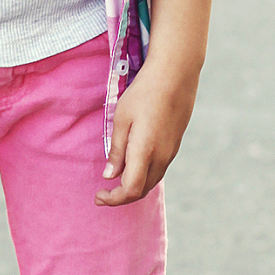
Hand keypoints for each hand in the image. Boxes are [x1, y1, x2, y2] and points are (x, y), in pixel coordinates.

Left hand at [96, 0, 214, 204]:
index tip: (98, 196)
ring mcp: (171, 152)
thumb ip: (117, 150)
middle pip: (142, 190)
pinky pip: (159, 168)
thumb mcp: (122, 119)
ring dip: (134, 186)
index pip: (130, 190)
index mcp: (145, 151)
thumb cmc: (144, 93)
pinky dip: (144, 175)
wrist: (176, 74)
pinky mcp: (175, 144)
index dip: (113, 199)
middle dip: (121, 197)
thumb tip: (110, 176)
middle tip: (103, 193)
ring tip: (115, 180)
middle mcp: (161, 157)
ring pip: (152, 180)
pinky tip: (132, 165)